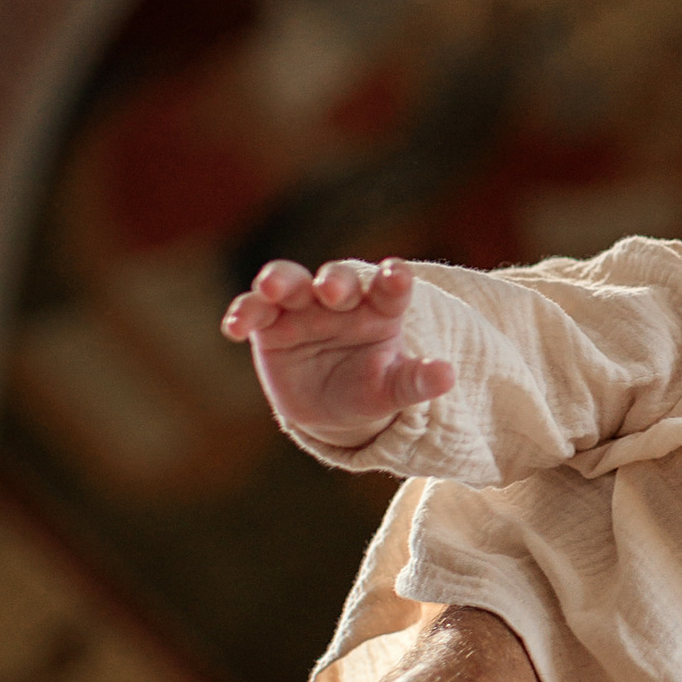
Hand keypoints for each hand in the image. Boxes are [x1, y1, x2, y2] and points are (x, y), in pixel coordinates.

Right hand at [221, 254, 454, 447]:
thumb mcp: (393, 390)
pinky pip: (253, 311)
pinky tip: (234, 327)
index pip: (390, 288)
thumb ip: (416, 381)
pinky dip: (243, 313)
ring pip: (289, 283)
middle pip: (337, 279)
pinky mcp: (268, 324)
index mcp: (381, 309)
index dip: (393, 279)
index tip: (396, 275)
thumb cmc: (369, 389)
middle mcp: (340, 299)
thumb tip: (447, 376)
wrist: (329, 407)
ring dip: (280, 281)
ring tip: (272, 288)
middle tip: (331, 289)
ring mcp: (301, 307)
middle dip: (334, 281)